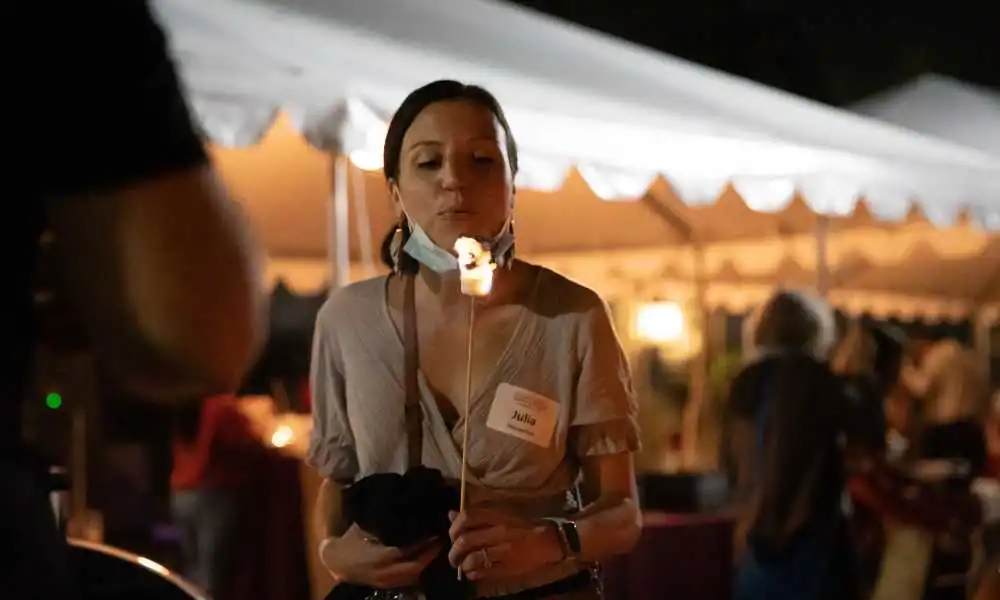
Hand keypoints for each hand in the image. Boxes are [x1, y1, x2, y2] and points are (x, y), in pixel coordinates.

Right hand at [320, 524, 440, 588]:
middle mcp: (384, 571)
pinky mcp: (385, 584)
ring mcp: (385, 580)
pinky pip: (406, 580)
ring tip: (435, 548)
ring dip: (425, 563)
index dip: (423, 542)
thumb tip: (405, 509)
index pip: (407, 550)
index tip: (434, 531)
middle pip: (414, 566)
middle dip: (429, 555)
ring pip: (412, 575)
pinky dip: (417, 570)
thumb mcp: (365, 527)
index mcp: (380, 555)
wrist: (336, 561)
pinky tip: (424, 559)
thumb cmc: (351, 540)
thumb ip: (384, 523)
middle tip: (440, 540)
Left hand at [448, 509, 562, 581]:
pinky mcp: (507, 568)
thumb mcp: (501, 515)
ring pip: (472, 559)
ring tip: (462, 565)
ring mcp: (503, 552)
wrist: (547, 542)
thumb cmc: (522, 526)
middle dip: (453, 551)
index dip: (453, 528)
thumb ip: (476, 516)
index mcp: (497, 516)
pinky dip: (472, 573)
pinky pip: (482, 572)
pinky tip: (473, 571)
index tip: (452, 535)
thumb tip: (451, 515)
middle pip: (465, 540)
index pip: (467, 518)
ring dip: (462, 564)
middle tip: (453, 556)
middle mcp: (499, 532)